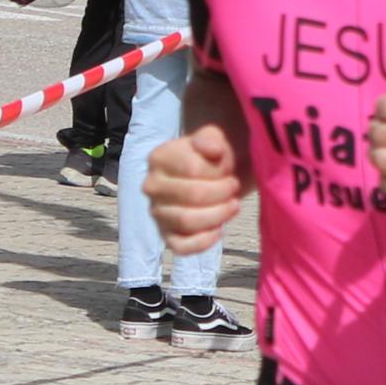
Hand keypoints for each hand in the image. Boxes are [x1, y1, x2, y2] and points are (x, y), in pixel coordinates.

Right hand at [141, 119, 250, 257]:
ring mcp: (157, 212)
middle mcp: (151, 186)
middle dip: (222, 192)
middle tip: (234, 186)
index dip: (219, 170)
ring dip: (219, 215)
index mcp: (158, 158)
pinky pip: (181, 247)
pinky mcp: (166, 235)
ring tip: (233, 205)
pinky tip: (219, 230)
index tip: (229, 168)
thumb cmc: (213, 156)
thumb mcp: (214, 137)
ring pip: (188, 222)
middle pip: (193, 196)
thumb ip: (211, 138)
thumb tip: (212, 149)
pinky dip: (203, 242)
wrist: (215, 175)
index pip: (193, 168)